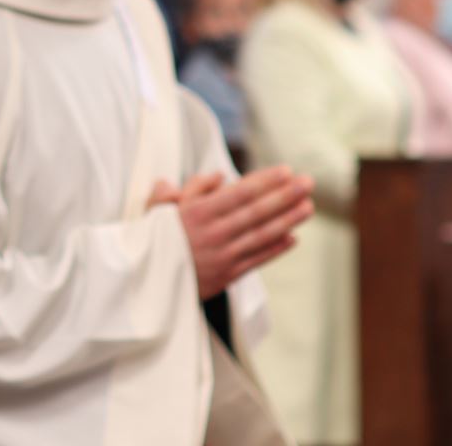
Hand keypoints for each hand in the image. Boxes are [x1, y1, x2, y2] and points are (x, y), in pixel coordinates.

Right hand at [148, 166, 314, 298]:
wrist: (143, 280)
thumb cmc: (153, 237)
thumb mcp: (161, 206)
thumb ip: (191, 188)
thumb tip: (220, 176)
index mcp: (196, 213)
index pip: (238, 194)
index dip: (264, 182)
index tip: (286, 170)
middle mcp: (213, 234)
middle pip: (256, 213)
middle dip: (284, 196)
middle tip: (308, 183)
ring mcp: (222, 256)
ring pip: (261, 236)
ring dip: (288, 220)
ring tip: (308, 207)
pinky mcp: (226, 276)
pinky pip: (256, 260)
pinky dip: (275, 249)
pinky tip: (292, 237)